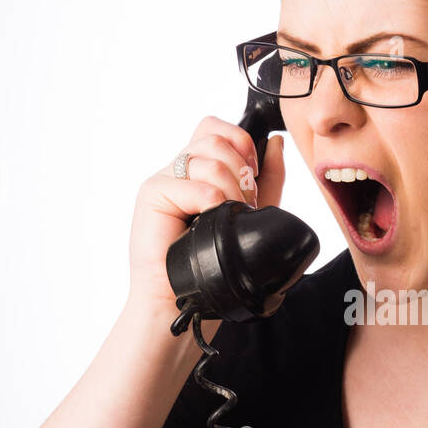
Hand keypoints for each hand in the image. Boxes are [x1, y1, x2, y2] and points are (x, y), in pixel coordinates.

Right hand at [127, 116, 284, 322]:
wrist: (183, 299)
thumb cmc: (212, 265)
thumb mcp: (250, 215)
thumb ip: (267, 180)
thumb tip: (275, 143)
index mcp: (199, 171)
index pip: (216, 129)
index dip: (239, 141)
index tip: (253, 173)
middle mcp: (180, 172)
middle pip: (216, 139)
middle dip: (241, 172)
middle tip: (243, 205)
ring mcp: (164, 180)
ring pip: (208, 157)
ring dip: (229, 189)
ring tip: (227, 217)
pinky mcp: (152, 193)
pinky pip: (194, 183)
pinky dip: (211, 202)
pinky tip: (209, 221)